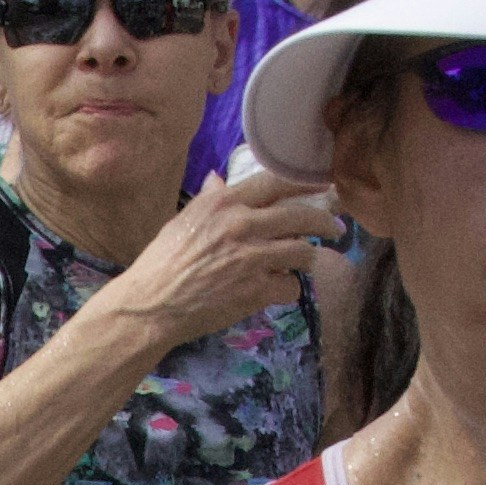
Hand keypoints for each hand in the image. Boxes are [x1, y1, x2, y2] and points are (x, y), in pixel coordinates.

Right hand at [108, 162, 354, 350]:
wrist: (150, 305)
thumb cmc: (161, 262)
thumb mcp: (183, 220)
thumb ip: (210, 199)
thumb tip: (219, 179)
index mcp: (225, 202)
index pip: (278, 182)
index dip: (306, 183)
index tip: (323, 186)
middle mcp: (243, 224)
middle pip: (302, 215)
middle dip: (325, 222)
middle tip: (335, 227)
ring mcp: (253, 258)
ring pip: (304, 251)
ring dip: (307, 258)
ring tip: (304, 263)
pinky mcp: (257, 290)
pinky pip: (291, 286)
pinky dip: (287, 289)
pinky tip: (275, 290)